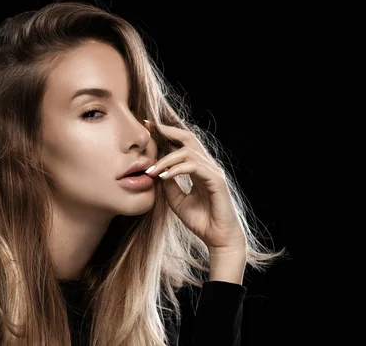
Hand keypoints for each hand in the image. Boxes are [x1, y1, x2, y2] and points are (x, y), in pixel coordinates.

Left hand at [144, 121, 245, 249]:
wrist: (218, 239)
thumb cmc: (200, 221)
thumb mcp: (177, 200)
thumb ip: (168, 183)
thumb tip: (155, 169)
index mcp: (198, 168)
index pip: (182, 144)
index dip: (166, 134)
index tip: (147, 128)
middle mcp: (207, 166)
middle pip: (188, 137)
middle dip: (167, 130)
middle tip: (148, 127)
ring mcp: (213, 171)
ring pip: (188, 152)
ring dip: (166, 159)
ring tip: (152, 170)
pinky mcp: (216, 180)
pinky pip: (194, 167)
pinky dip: (177, 169)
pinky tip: (164, 177)